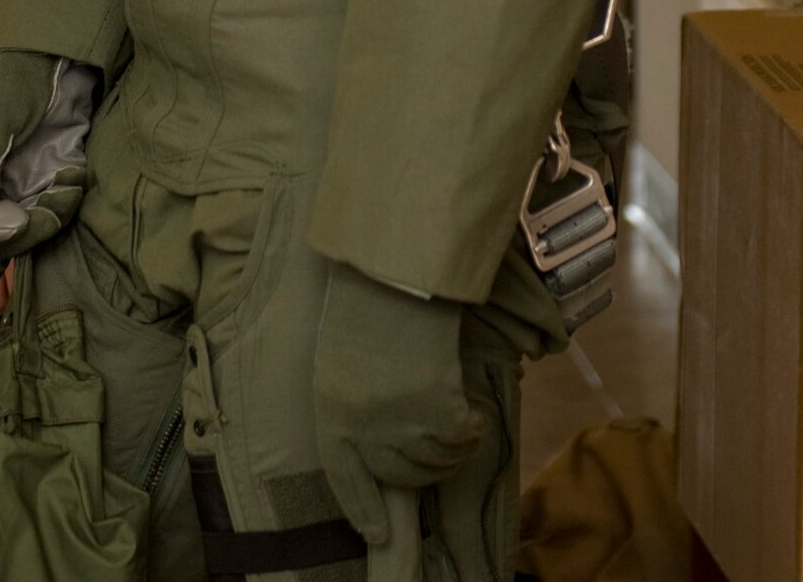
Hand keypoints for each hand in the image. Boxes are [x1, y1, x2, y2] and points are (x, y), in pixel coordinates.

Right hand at [0, 50, 97, 253]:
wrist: (52, 55)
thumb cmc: (8, 85)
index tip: (17, 221)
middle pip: (8, 233)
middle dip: (32, 228)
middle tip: (52, 206)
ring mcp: (27, 182)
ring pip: (38, 225)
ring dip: (55, 214)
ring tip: (68, 185)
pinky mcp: (57, 174)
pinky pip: (62, 205)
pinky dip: (70, 198)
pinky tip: (75, 174)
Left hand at [314, 262, 480, 546]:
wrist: (391, 269)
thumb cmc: (363, 303)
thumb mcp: (339, 358)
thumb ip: (352, 404)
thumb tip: (378, 445)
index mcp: (330, 412)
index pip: (345, 480)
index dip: (363, 510)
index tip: (378, 533)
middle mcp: (363, 427)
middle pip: (400, 476)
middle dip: (420, 468)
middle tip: (432, 441)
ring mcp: (401, 422)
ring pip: (435, 463)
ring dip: (449, 449)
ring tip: (452, 417)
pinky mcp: (438, 410)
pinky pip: (463, 441)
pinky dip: (472, 430)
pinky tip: (469, 410)